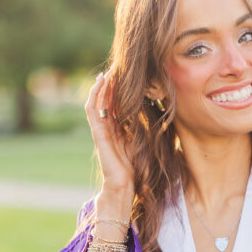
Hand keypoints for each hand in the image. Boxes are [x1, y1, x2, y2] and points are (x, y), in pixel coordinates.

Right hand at [84, 71, 134, 201]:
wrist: (124, 183)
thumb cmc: (135, 166)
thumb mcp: (142, 140)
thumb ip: (143, 127)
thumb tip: (159, 112)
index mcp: (116, 128)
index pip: (115, 104)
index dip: (119, 90)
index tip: (128, 76)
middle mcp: (106, 126)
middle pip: (106, 99)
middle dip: (111, 84)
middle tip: (118, 67)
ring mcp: (100, 129)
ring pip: (97, 100)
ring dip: (102, 85)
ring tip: (108, 71)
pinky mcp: (96, 132)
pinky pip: (92, 109)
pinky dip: (95, 94)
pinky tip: (101, 82)